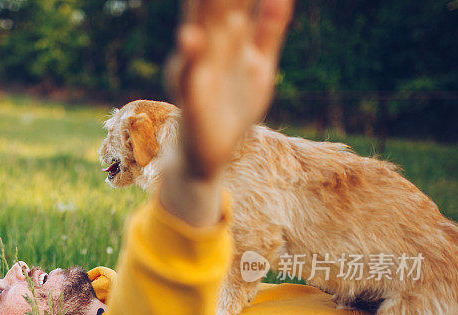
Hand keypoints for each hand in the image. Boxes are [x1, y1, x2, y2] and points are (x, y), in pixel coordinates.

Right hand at [173, 0, 292, 178]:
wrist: (209, 156)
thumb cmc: (232, 109)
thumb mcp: (260, 66)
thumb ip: (269, 30)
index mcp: (227, 39)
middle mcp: (209, 48)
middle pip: (214, 6)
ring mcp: (198, 70)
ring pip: (198, 31)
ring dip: (200, 8)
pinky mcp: (192, 97)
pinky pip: (188, 74)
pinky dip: (188, 57)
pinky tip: (190, 38)